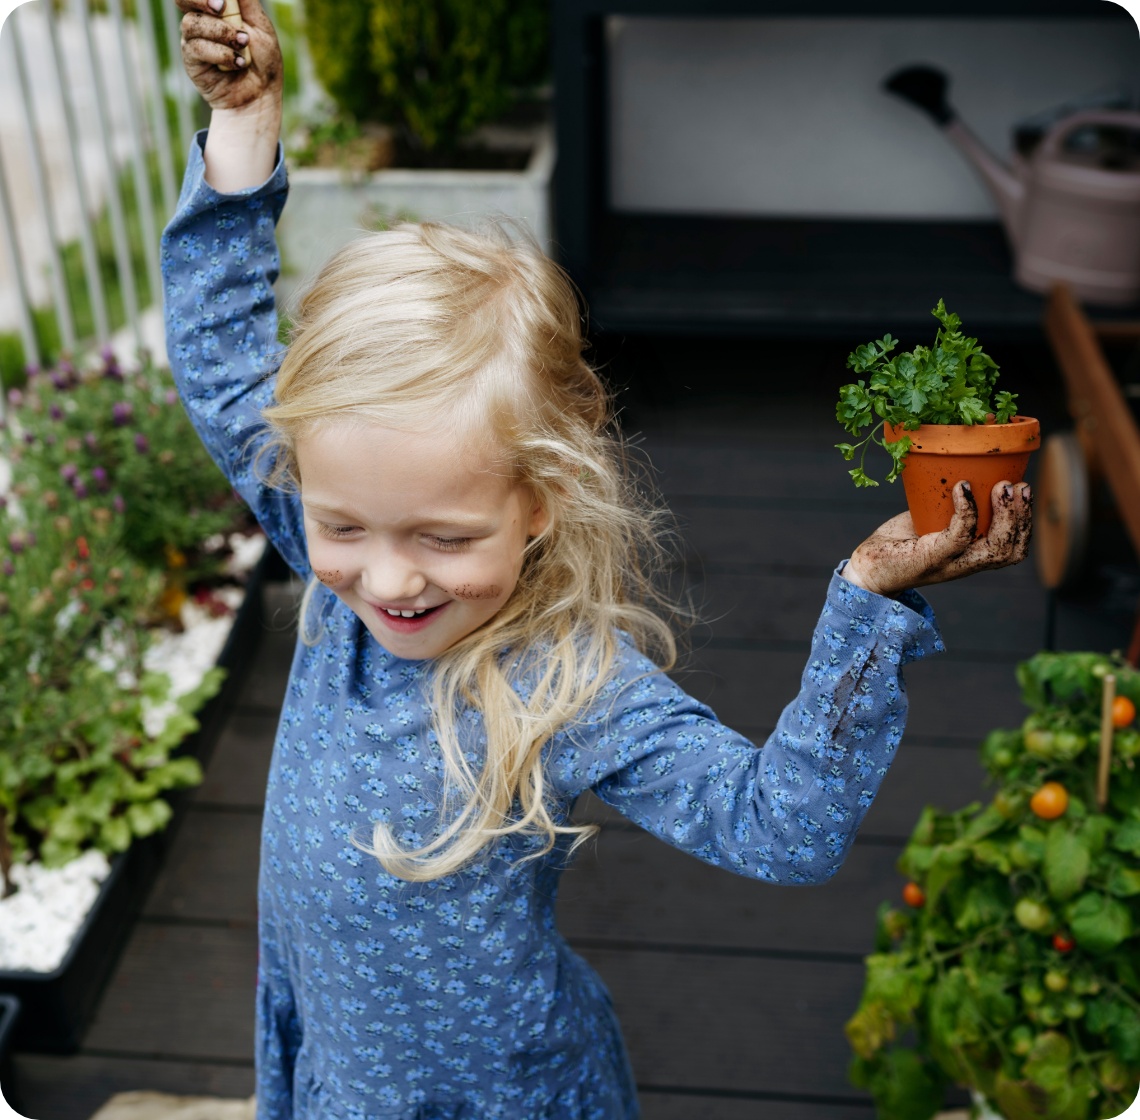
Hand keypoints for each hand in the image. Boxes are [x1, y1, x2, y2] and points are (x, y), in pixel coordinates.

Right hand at [177, 0, 282, 114]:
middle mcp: (201, 22)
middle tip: (221, 8)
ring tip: (243, 45)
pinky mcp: (192, 61)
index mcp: (216, 10)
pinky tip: (238, 63)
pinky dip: (221, 54)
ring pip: (193, 24)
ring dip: (222, 33)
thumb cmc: (263, 61)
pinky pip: (197, 48)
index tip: (223, 0)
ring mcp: (194, 41)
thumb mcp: (261, 26)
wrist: (261, 95)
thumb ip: (245, 1)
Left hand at [843, 479, 1032, 596]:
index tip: (1023, 489)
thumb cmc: (899, 542)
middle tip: (1017, 486)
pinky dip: (966, 510)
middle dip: (1021, 517)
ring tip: (1000, 486)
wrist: (867, 568)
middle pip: (1010, 551)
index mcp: (971, 556)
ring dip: (1004, 516)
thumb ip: (947, 504)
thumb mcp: (928, 519)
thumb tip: (964, 467)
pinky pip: (958, 536)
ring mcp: (949, 564)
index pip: (1012, 549)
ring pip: (994, 548)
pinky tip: (962, 487)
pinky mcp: (930, 559)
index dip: (1025, 522)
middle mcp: (965, 564)